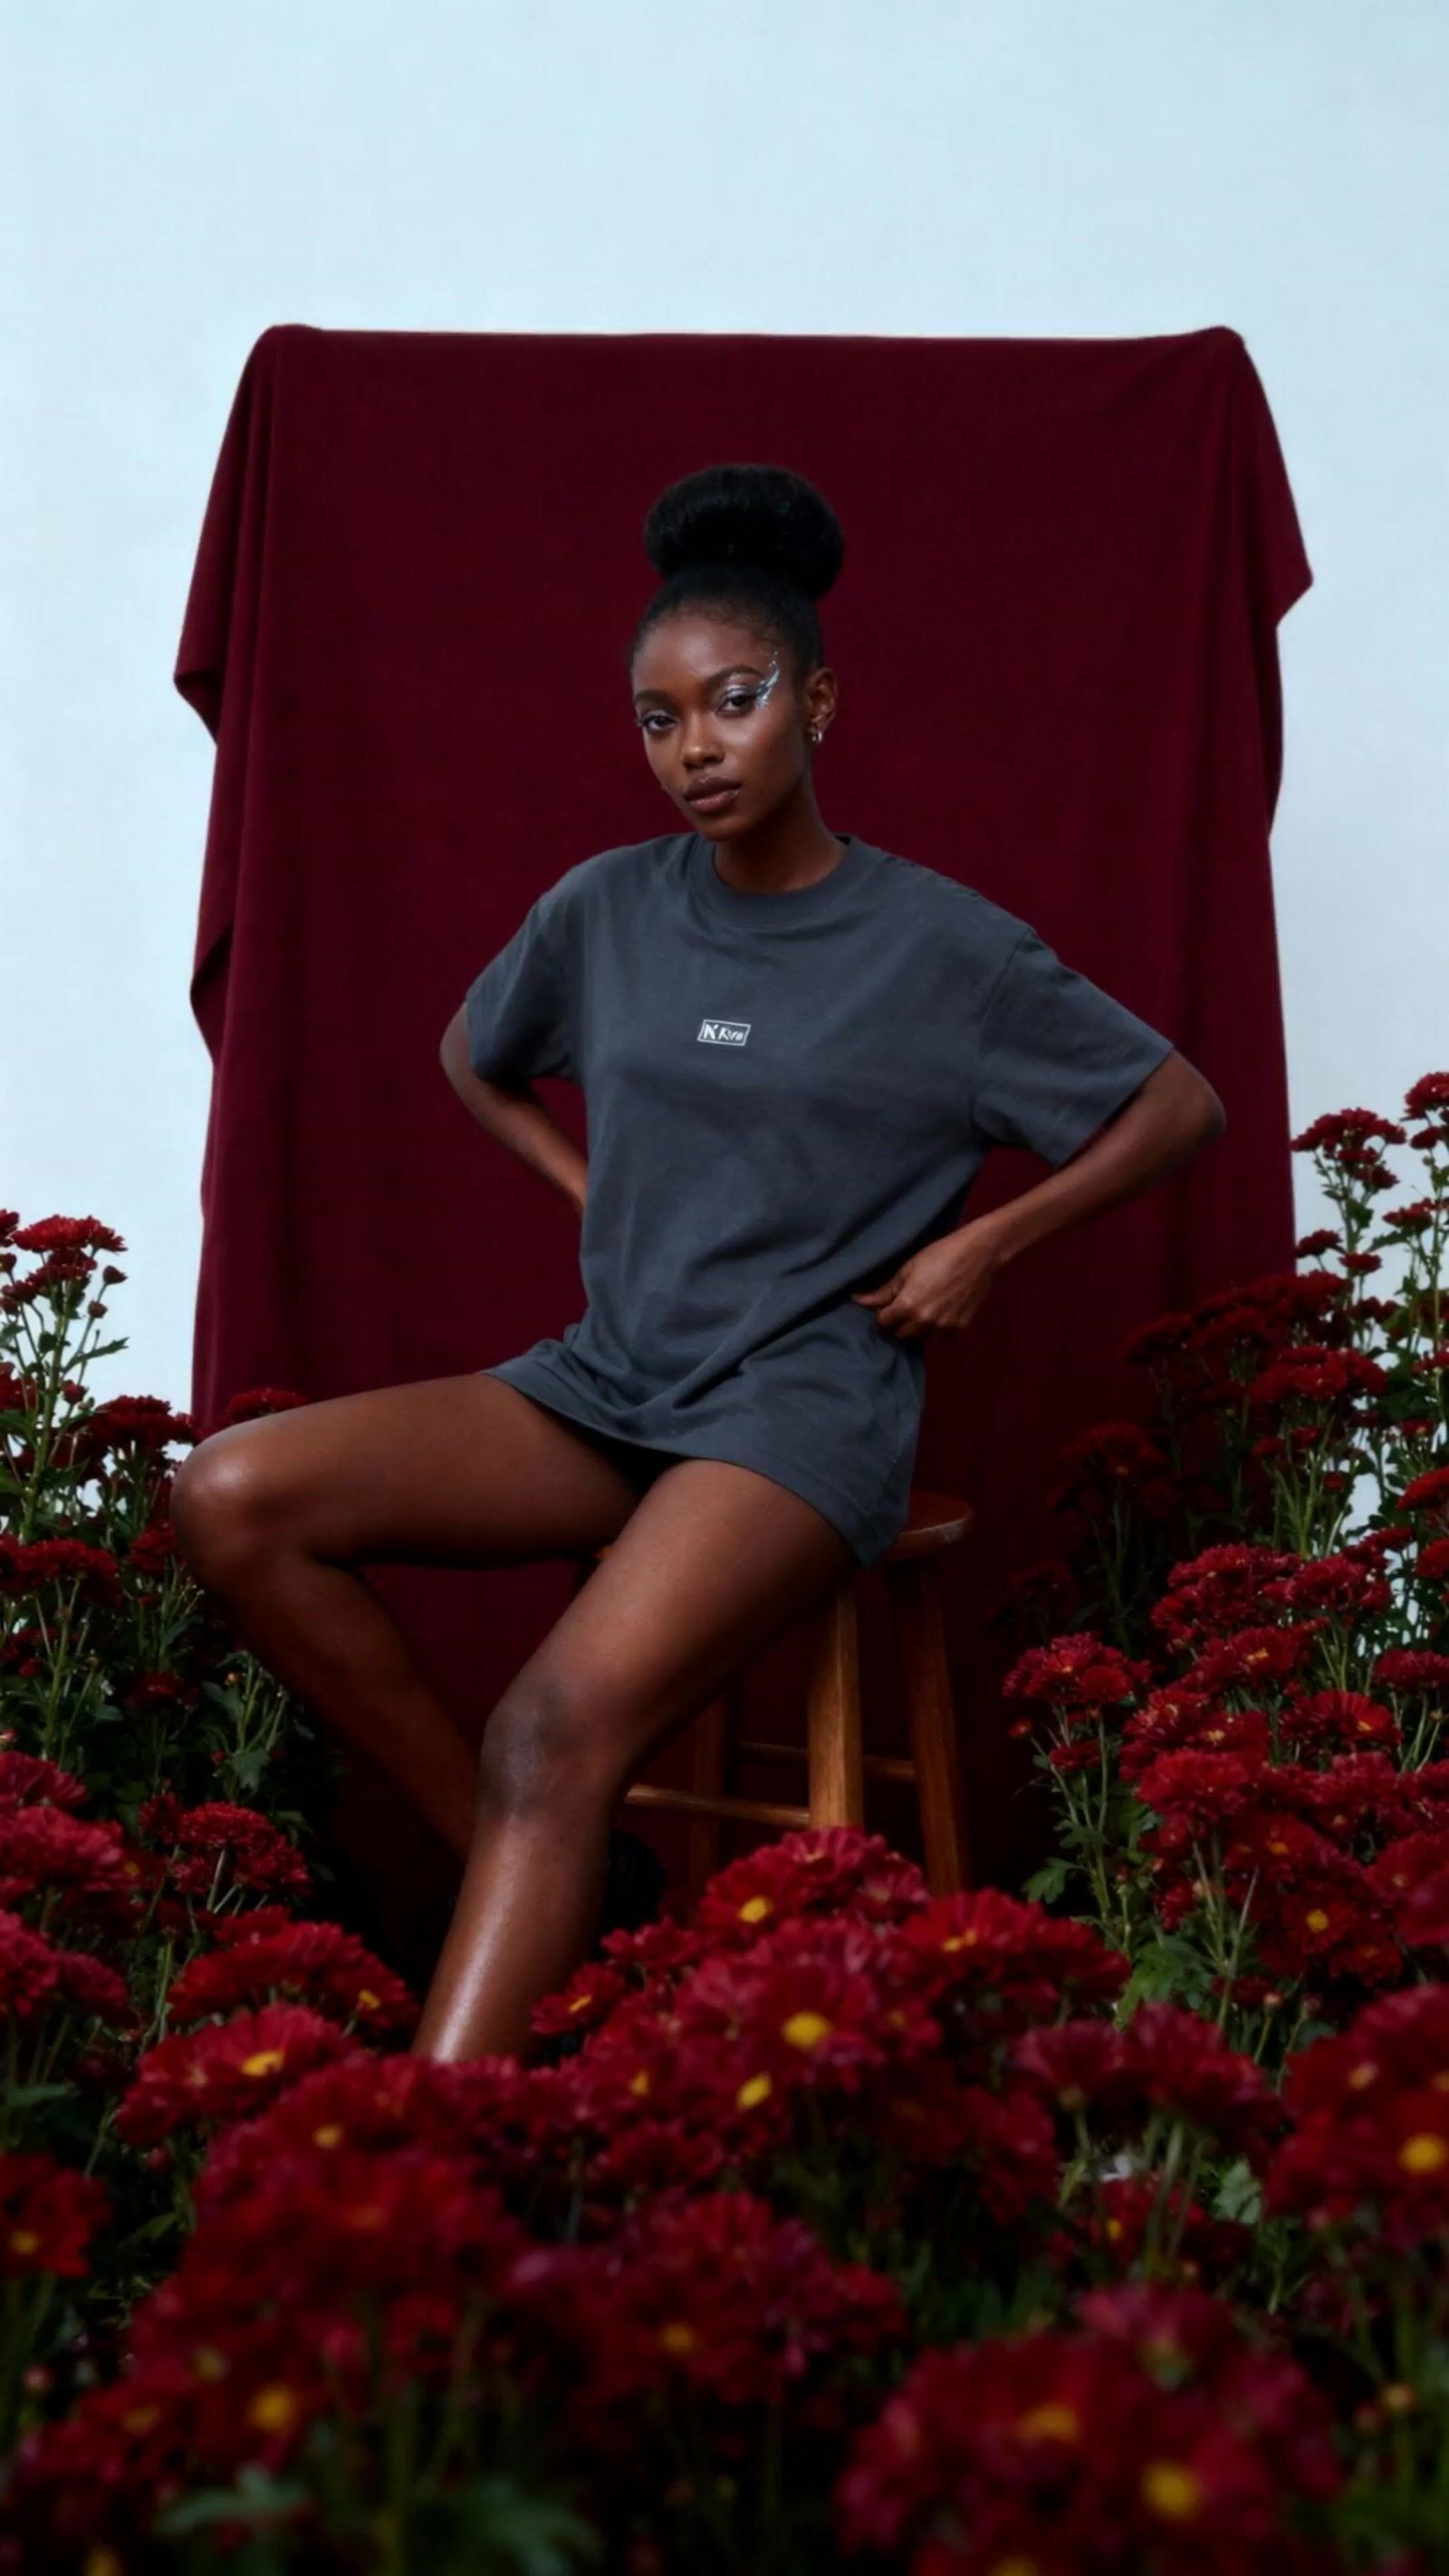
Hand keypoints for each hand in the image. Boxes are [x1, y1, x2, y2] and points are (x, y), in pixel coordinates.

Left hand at [851, 1221, 1004, 1344]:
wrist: (978, 1254)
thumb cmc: (939, 1255)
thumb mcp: (907, 1270)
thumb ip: (884, 1291)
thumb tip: (858, 1300)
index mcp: (907, 1306)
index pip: (883, 1322)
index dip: (883, 1313)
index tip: (888, 1305)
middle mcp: (924, 1322)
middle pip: (900, 1334)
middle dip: (899, 1323)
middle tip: (905, 1306)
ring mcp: (943, 1327)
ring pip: (920, 1338)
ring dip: (917, 1328)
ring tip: (923, 1309)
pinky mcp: (960, 1328)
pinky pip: (941, 1338)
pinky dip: (936, 1330)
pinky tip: (939, 1314)